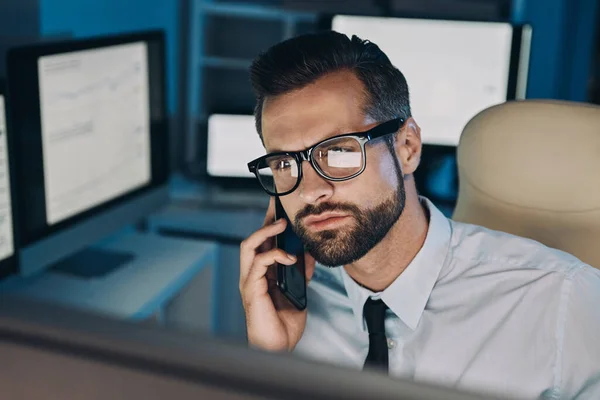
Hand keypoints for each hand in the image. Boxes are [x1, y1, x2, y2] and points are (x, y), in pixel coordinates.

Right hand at [239, 197, 315, 351]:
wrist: (277, 347)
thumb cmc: (283, 323)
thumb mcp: (298, 290)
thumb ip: (301, 272)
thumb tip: (310, 254)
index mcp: (261, 274)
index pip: (263, 243)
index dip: (270, 224)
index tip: (281, 209)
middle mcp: (252, 274)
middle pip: (253, 239)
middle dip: (266, 222)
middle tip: (280, 209)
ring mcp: (249, 281)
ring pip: (249, 246)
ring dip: (266, 232)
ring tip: (281, 225)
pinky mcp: (251, 289)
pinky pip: (258, 263)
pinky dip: (274, 256)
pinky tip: (289, 257)